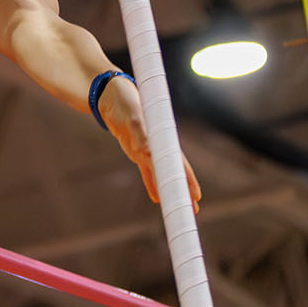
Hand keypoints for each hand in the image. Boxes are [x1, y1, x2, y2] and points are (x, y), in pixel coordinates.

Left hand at [99, 79, 203, 212]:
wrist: (112, 96)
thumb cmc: (125, 103)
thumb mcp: (132, 116)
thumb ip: (139, 133)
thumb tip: (145, 149)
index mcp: (162, 139)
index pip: (178, 165)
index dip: (187, 180)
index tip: (195, 196)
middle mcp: (158, 146)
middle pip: (175, 173)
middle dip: (184, 191)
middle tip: (194, 210)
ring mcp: (148, 150)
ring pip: (163, 175)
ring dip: (170, 191)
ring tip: (179, 208)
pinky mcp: (137, 152)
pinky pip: (147, 172)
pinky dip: (152, 184)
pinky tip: (156, 198)